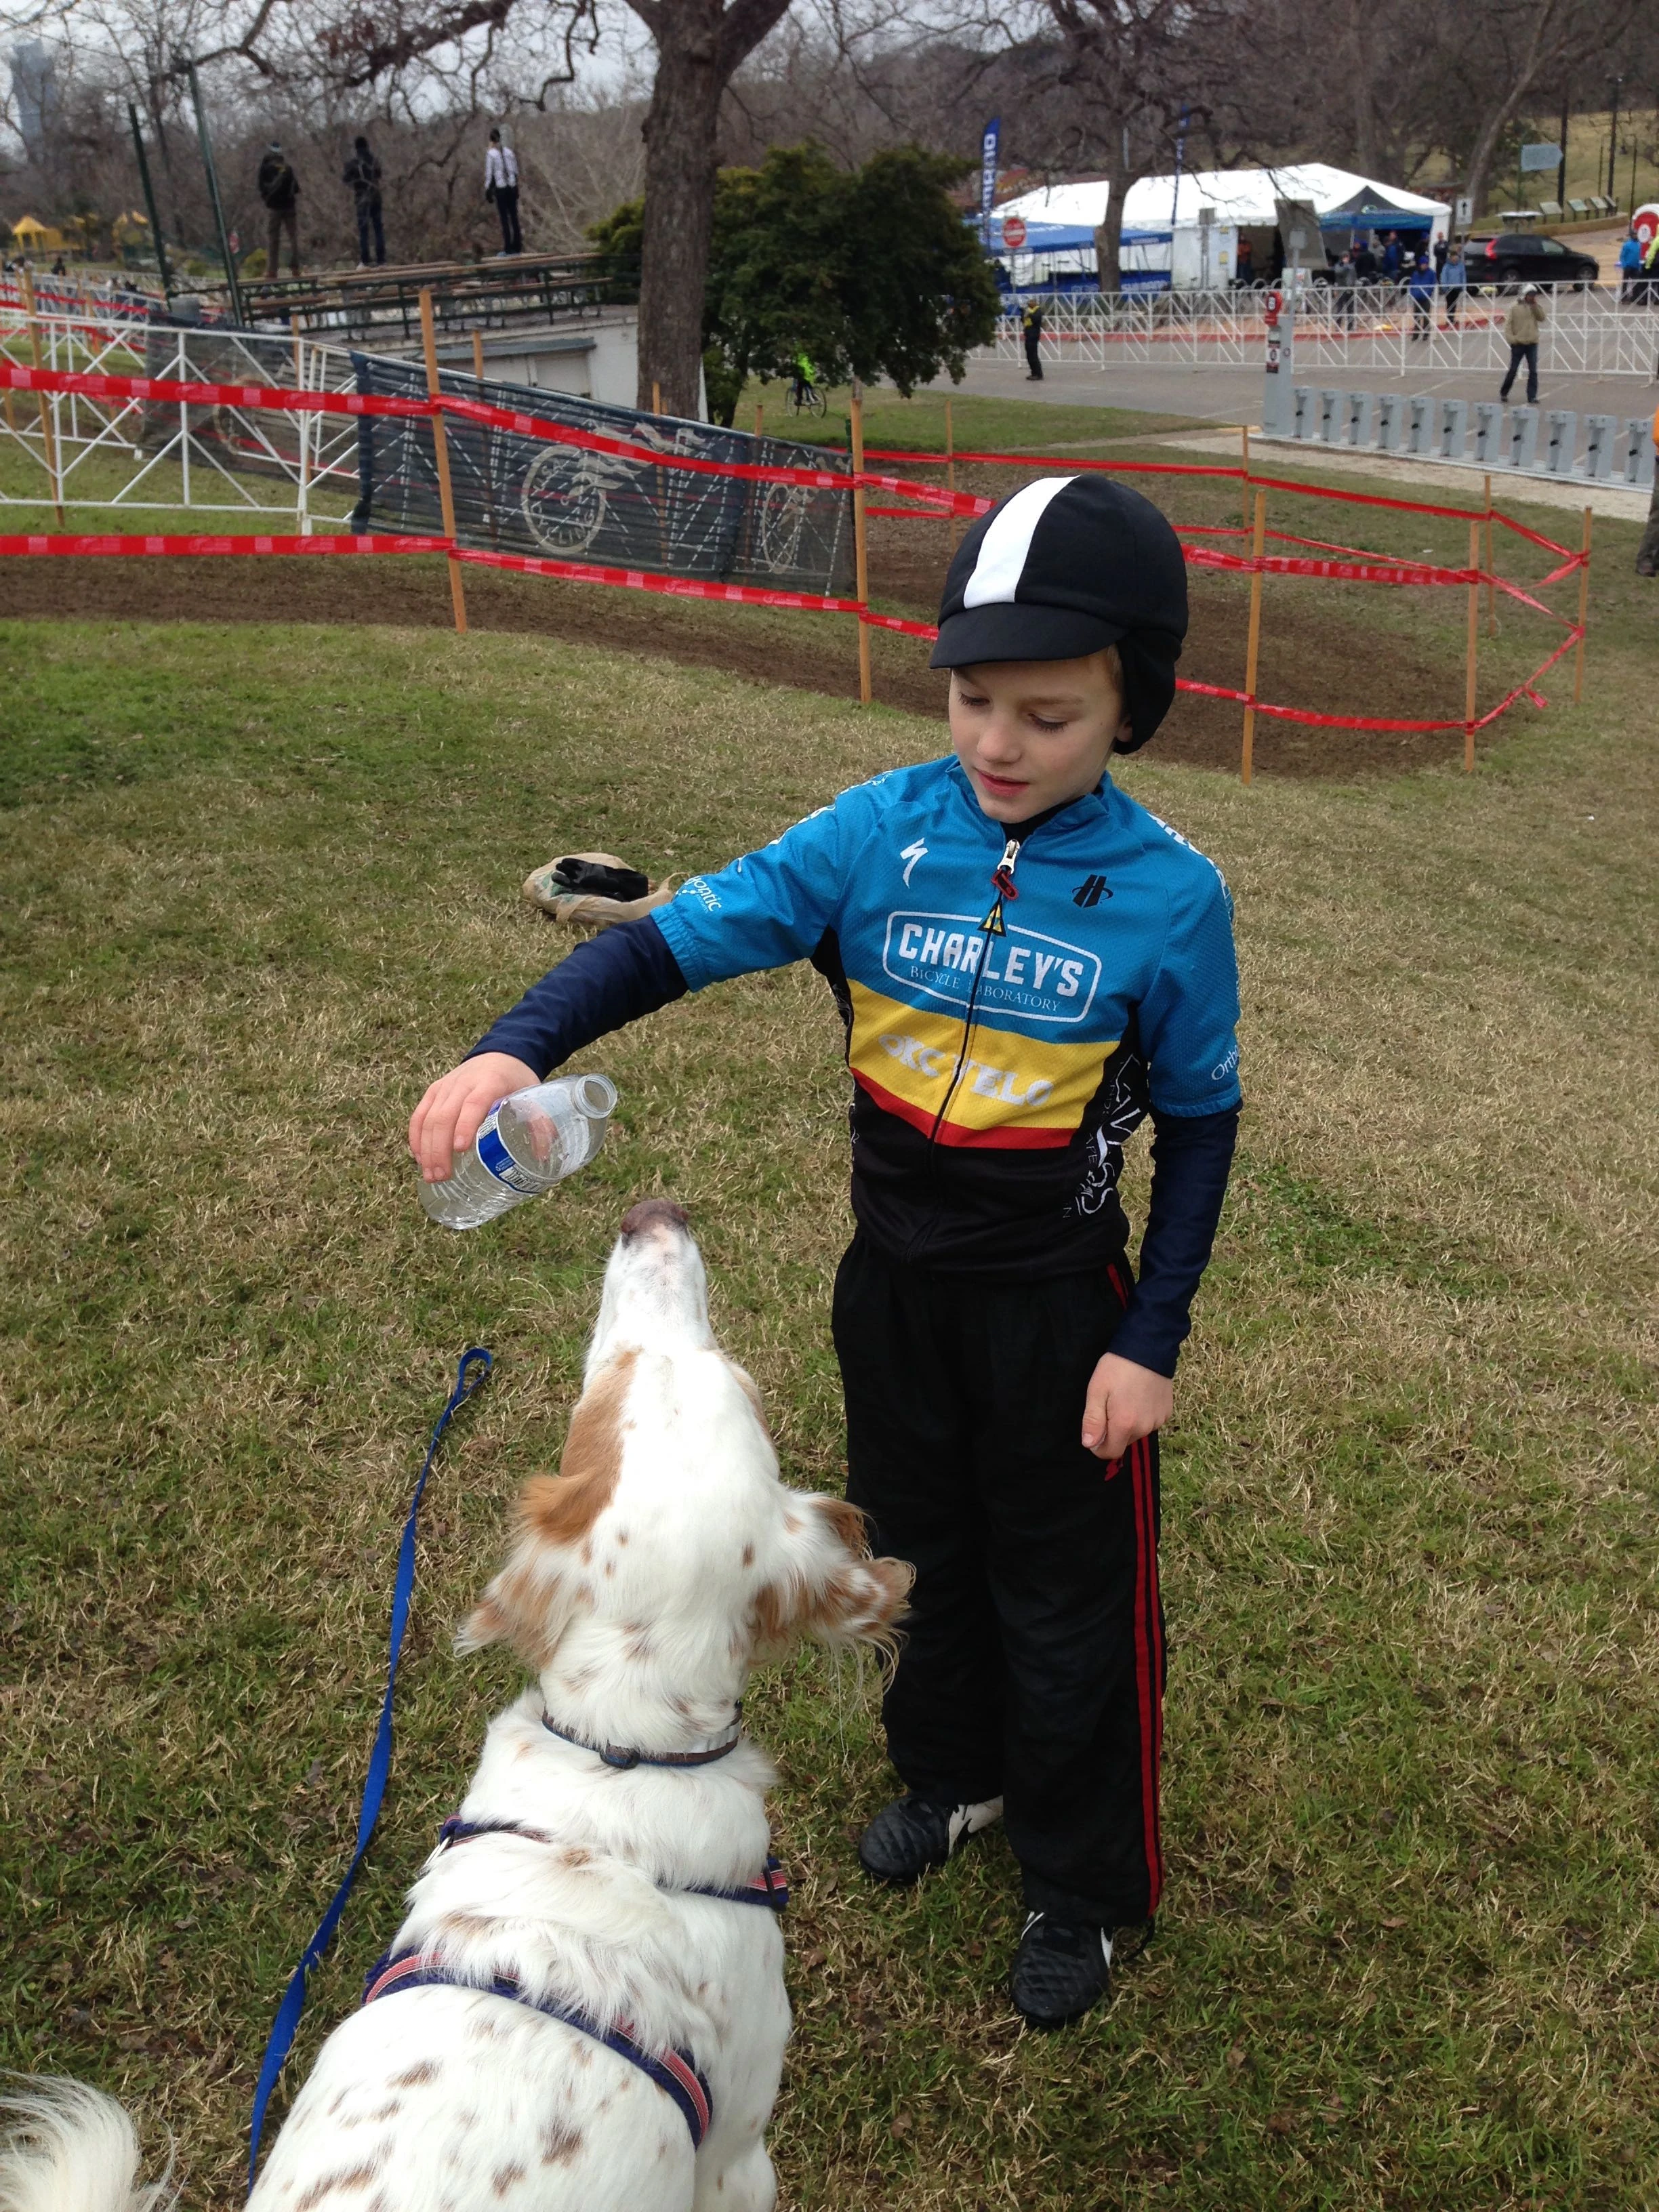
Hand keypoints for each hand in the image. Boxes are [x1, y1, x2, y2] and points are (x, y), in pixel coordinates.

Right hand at [409, 1052, 538, 1181]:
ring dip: (426, 1148)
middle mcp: (463, 1083)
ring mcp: (445, 1087)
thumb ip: (539, 1123)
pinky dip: (416, 1137)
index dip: (465, 1125)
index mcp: (490, 1083)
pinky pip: (419, 1115)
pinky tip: (420, 1158)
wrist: (501, 1055)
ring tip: (430, 1175)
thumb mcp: (533, 1096)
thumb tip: (542, 1156)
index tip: (462, 1149)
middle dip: (440, 1148)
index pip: (473, 1104)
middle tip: (442, 1177)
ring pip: (428, 1117)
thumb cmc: (517, 1081)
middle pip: (444, 1115)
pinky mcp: (434, 1091)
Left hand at [1081, 1353, 1172, 1473]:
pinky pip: (1150, 1423)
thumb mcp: (1097, 1390)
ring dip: (1128, 1423)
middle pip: (1124, 1442)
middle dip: (1113, 1431)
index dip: (1099, 1446)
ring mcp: (1158, 1421)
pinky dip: (1142, 1416)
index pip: (1111, 1453)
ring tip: (1125, 1398)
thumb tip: (1089, 1445)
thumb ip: (1093, 1420)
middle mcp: (1144, 1428)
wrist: (1149, 1347)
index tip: (1095, 1428)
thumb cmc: (1117, 1367)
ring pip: (1137, 1433)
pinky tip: (1139, 1396)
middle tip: (1109, 1405)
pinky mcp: (1167, 1412)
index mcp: (1125, 1424)